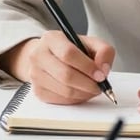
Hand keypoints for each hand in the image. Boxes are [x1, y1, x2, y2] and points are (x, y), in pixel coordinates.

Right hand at [0, 32, 114, 104]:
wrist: (47, 56)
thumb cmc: (70, 50)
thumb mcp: (89, 43)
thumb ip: (103, 50)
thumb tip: (103, 69)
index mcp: (51, 39)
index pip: (68, 54)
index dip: (87, 66)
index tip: (100, 75)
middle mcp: (38, 55)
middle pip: (66, 75)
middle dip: (88, 84)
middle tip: (99, 85)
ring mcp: (35, 74)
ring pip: (65, 91)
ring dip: (84, 93)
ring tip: (92, 88)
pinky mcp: (38, 91)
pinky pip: (61, 100)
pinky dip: (76, 99)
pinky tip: (81, 92)